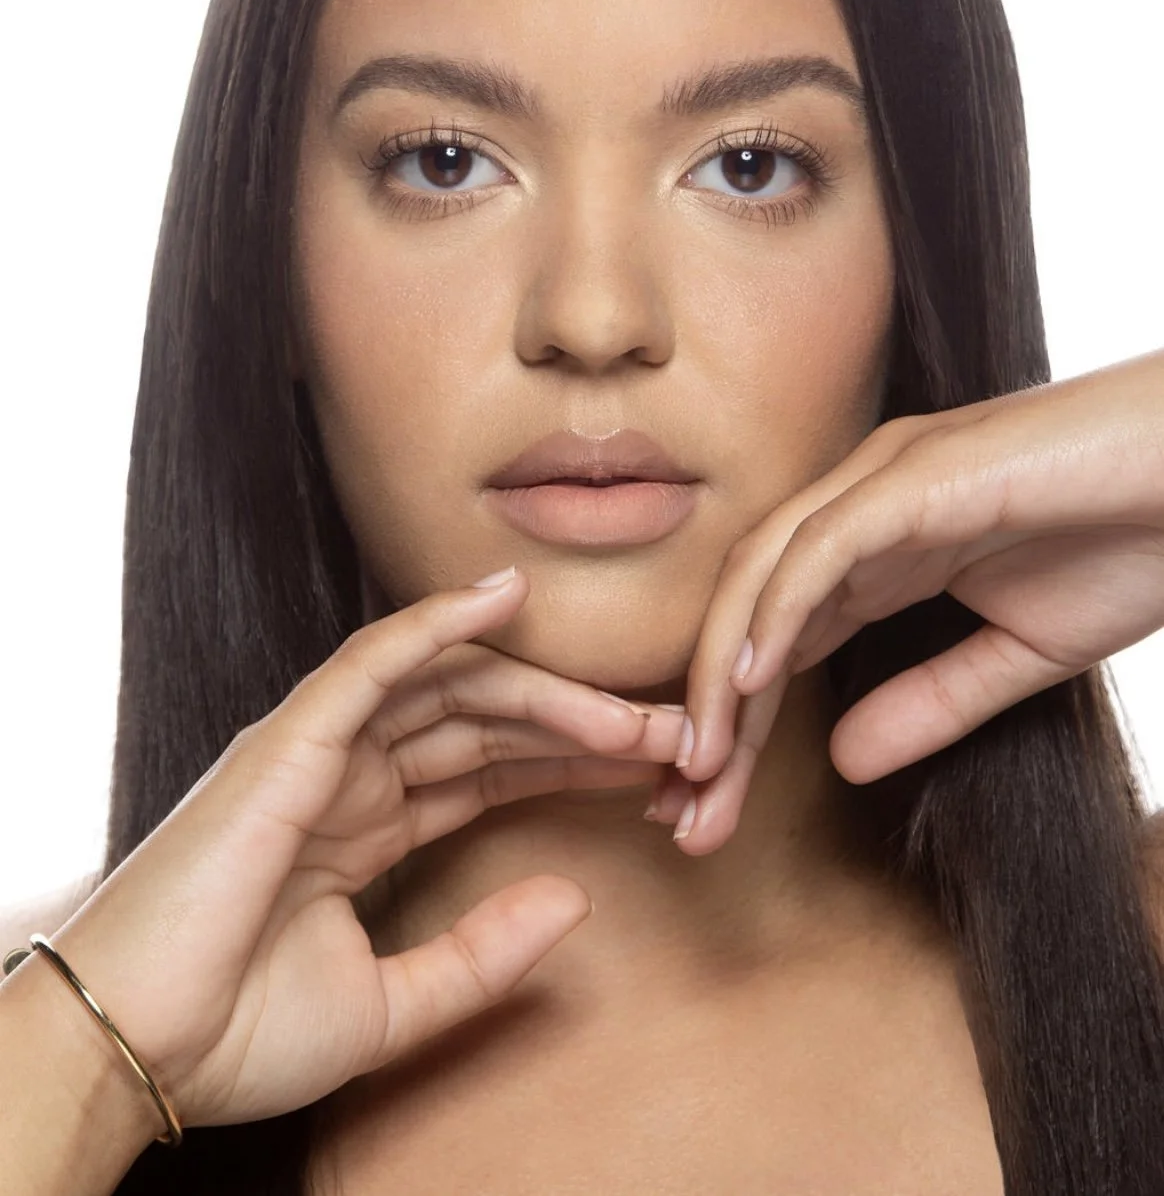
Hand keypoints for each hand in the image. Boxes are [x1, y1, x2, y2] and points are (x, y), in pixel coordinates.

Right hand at [30, 569, 682, 1131]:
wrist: (136, 1051)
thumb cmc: (238, 1032)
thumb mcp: (391, 1005)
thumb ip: (480, 953)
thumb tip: (575, 901)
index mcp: (362, 827)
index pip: (488, 772)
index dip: (568, 764)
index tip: (651, 770)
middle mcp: (346, 775)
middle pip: (484, 723)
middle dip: (579, 725)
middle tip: (672, 736)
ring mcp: (318, 750)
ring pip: (449, 689)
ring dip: (544, 691)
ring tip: (631, 712)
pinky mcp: (289, 740)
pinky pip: (372, 662)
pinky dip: (437, 623)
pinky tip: (506, 598)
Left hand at [665, 348, 1163, 853]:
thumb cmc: (1130, 541)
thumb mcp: (1018, 654)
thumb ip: (930, 701)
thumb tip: (841, 761)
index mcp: (881, 547)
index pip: (778, 639)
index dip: (738, 724)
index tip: (710, 808)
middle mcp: (862, 505)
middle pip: (751, 611)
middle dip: (713, 714)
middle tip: (685, 810)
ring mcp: (885, 479)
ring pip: (766, 574)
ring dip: (724, 670)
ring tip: (701, 760)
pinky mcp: (919, 472)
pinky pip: (825, 545)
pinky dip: (780, 608)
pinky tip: (752, 679)